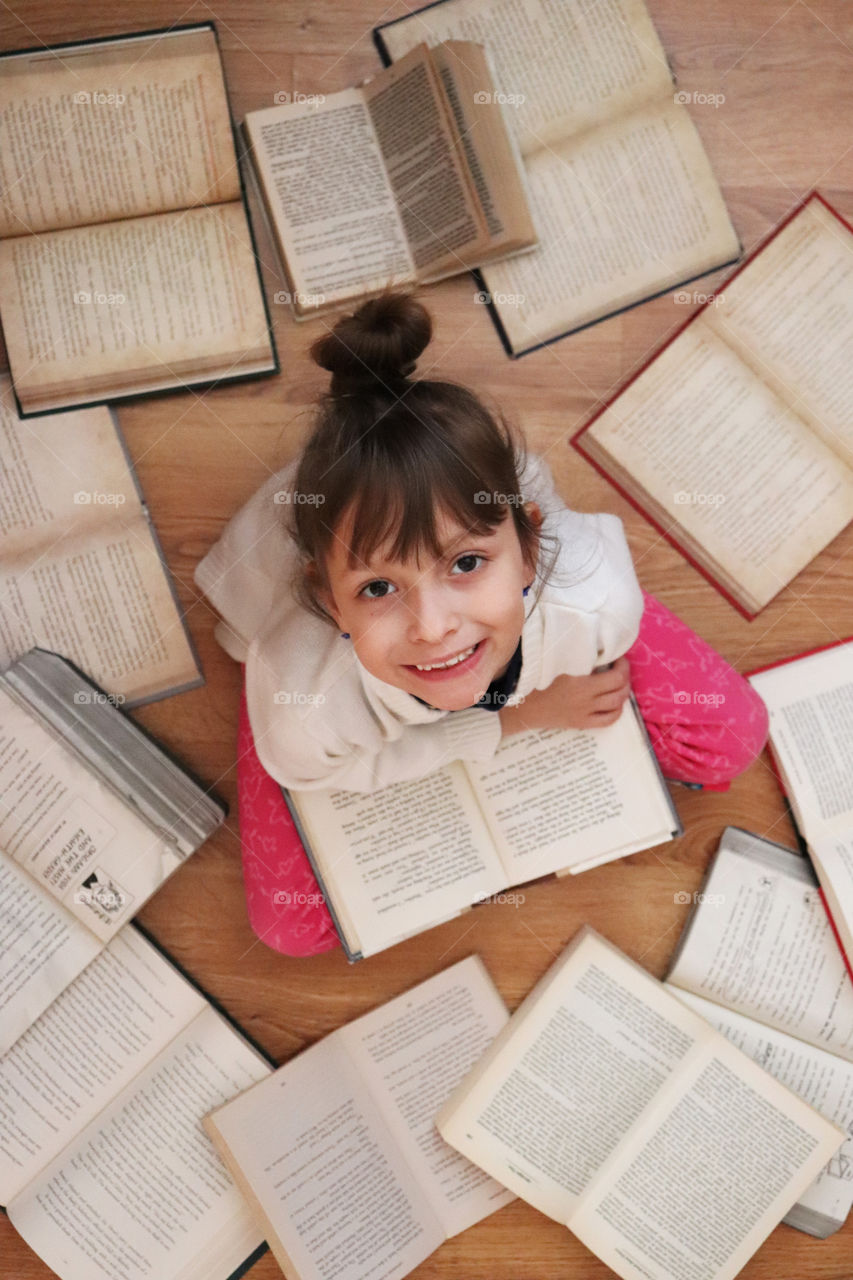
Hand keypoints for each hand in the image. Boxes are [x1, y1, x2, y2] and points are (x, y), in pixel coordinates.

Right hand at [499, 657, 630, 735]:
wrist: (520, 708)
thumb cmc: (533, 680)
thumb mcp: (554, 662)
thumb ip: (573, 653)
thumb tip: (591, 640)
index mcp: (580, 684)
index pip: (616, 676)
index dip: (623, 665)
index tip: (618, 656)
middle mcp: (586, 700)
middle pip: (620, 690)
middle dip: (625, 676)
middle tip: (620, 667)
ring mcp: (585, 713)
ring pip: (618, 704)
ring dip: (623, 692)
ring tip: (618, 682)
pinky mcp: (581, 723)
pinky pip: (608, 720)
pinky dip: (617, 711)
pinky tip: (614, 702)